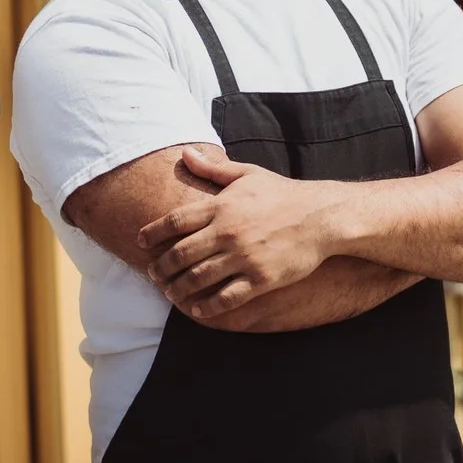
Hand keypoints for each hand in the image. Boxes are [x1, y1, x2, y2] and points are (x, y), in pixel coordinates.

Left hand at [139, 146, 351, 321]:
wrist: (321, 217)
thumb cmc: (283, 194)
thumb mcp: (247, 175)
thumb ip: (213, 168)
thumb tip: (184, 153)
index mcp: (222, 206)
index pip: (175, 221)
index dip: (153, 233)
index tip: (141, 241)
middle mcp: (228, 232)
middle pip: (180, 254)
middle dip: (161, 267)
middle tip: (152, 274)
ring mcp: (244, 257)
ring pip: (199, 278)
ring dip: (178, 288)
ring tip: (170, 292)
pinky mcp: (260, 278)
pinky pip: (227, 297)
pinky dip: (207, 306)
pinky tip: (197, 309)